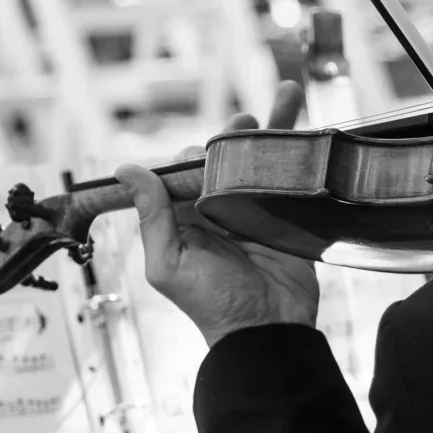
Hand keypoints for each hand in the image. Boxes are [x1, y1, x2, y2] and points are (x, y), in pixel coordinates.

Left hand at [116, 83, 318, 349]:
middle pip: (223, 160)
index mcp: (184, 219)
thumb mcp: (169, 264)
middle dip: (232, 137)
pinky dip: (298, 153)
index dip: (190, 155)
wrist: (268, 332)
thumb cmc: (212, 306)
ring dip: (269, 131)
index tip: (201, 151)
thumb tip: (127, 170)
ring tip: (284, 100)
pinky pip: (290, 178)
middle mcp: (218, 211)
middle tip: (244, 124)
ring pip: (258, 161)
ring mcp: (254, 211)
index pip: (183, 171)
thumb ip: (152, 217)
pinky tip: (305, 126)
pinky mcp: (287, 216)